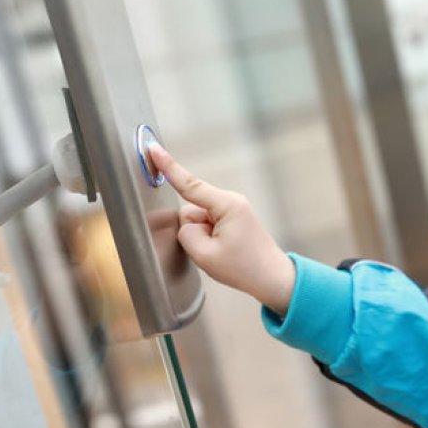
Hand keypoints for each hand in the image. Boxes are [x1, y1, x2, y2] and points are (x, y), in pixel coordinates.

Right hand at [148, 143, 295, 314]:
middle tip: (215, 252)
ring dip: (202, 238)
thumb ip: (185, 234)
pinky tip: (225, 251)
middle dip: (193, 232)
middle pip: (190, 211)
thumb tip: (186, 224)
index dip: (168, 167)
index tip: (154, 149)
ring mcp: (233, 209)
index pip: (190, 185)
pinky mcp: (233, 218)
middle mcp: (231, 202)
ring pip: (197, 221)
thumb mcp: (205, 255)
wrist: (272, 279)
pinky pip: (207, 226)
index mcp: (227, 205)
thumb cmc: (245, 268)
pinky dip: (209, 239)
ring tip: (223, 253)